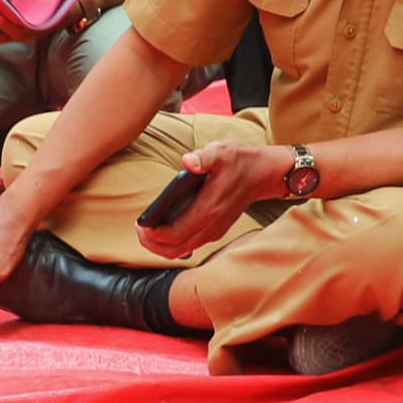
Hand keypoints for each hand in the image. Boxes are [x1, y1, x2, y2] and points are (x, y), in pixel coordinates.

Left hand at [142, 139, 291, 257]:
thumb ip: (204, 157)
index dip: (153, 234)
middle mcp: (211, 225)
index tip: (140, 224)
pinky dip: (173, 244)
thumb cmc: (240, 161)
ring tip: (147, 231)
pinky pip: (190, 246)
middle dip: (152, 243)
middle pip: (174, 249)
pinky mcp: (216, 231)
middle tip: (139, 229)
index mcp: (209, 208)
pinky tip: (163, 231)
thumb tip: (188, 161)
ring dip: (161, 246)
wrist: (263, 173)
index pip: (175, 233)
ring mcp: (214, 231)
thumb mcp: (222, 151)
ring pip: (182, 251)